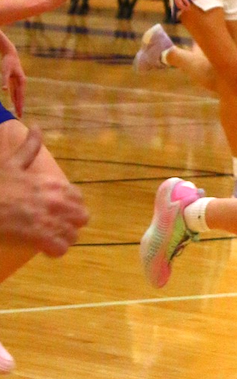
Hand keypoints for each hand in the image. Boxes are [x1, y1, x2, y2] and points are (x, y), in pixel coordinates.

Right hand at [0, 128, 89, 256]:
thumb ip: (29, 146)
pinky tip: (44, 249)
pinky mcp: (40, 239)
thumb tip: (36, 127)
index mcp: (52, 184)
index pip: (78, 198)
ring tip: (50, 238)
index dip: (71, 205)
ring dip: (63, 238)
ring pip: (73, 235)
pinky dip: (54, 251)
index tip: (59, 209)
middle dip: (71, 222)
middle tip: (55, 226)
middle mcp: (57, 202)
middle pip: (82, 217)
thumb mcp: (11, 162)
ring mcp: (51, 221)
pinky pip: (60, 249)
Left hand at [1, 49, 24, 117]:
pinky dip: (15, 98)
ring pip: (18, 95)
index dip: (19, 105)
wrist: (11, 55)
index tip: (20, 113)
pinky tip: (14, 102)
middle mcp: (21, 83)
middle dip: (20, 107)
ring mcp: (18, 83)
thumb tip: (4, 90)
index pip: (20, 96)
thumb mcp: (5, 71)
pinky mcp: (14, 81)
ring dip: (18, 103)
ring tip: (18, 112)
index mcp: (21, 82)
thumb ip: (5, 81)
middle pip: (20, 97)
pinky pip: (15, 92)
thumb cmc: (8, 62)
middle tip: (20, 116)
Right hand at [172, 0, 196, 12]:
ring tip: (185, 9)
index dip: (185, 1)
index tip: (189, 5)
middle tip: (187, 9)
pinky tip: (182, 8)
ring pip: (175, 1)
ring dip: (179, 6)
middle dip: (182, 5)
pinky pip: (175, 1)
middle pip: (177, 0)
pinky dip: (178, 5)